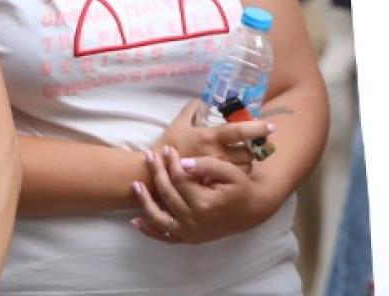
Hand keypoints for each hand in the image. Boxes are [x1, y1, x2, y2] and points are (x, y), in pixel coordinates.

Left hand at [129, 146, 277, 244]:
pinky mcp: (188, 238)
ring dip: (144, 201)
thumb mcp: (231, 173)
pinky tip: (136, 220)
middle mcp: (193, 220)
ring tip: (135, 185)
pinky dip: (149, 230)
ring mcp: (189, 232)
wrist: (253, 210)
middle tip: (149, 157)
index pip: (180, 179)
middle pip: (167, 193)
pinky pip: (163, 236)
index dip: (171, 162)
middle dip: (157, 173)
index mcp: (204, 203)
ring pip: (158, 216)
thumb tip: (183, 163)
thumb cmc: (242, 188)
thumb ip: (208, 166)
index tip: (167, 149)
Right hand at [152, 99, 268, 170]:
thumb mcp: (180, 122)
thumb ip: (193, 108)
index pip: (239, 131)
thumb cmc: (168, 144)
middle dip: (254, 149)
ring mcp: (216, 172)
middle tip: (255, 145)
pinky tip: (232, 172)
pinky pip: (233, 181)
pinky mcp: (213, 184)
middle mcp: (216, 155)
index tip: (271, 126)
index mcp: (210, 137)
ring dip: (247, 163)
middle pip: (249, 154)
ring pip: (244, 169)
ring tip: (243, 158)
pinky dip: (237, 176)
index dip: (257, 128)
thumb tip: (204, 98)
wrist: (154, 172)